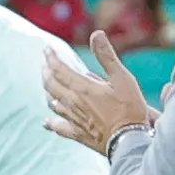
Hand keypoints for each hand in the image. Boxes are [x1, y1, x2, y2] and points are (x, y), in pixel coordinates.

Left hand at [45, 32, 155, 154]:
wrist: (129, 140)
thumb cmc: (129, 109)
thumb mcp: (123, 78)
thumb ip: (106, 56)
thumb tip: (96, 34)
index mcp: (82, 87)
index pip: (58, 68)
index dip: (50, 57)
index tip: (46, 49)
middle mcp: (73, 102)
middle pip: (51, 84)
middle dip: (46, 72)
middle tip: (45, 64)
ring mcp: (73, 119)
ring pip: (53, 102)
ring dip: (48, 91)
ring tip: (48, 84)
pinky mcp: (77, 134)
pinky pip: (59, 127)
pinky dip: (51, 122)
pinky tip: (46, 121)